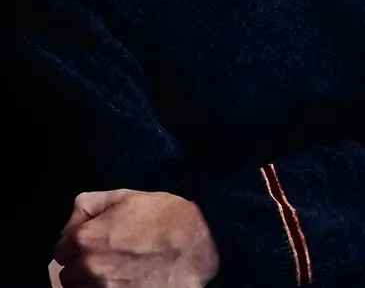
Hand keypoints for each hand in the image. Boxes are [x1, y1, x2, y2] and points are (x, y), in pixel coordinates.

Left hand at [53, 188, 218, 287]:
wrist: (194, 246)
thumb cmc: (162, 217)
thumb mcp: (124, 196)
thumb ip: (89, 204)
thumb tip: (73, 220)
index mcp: (86, 240)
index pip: (60, 250)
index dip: (76, 243)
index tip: (91, 242)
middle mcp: (89, 270)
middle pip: (68, 276)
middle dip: (81, 266)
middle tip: (105, 257)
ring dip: (92, 283)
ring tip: (116, 271)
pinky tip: (126, 282)